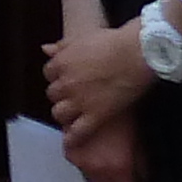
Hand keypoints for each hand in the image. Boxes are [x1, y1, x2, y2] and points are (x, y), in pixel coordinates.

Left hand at [41, 19, 154, 140]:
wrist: (136, 54)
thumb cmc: (113, 42)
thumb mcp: (83, 38)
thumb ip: (62, 46)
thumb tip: (45, 49)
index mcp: (61, 63)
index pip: (49, 73)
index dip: (59, 76)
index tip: (66, 78)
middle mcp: (66, 84)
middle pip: (53, 94)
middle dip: (61, 95)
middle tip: (73, 96)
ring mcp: (80, 101)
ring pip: (59, 113)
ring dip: (64, 114)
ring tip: (73, 114)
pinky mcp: (96, 115)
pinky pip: (78, 132)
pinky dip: (72, 138)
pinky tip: (71, 142)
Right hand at [64, 106, 148, 181]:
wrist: (98, 91)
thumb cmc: (126, 113)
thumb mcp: (140, 140)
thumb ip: (141, 166)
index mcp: (118, 168)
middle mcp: (97, 169)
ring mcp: (80, 160)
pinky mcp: (70, 149)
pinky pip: (81, 170)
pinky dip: (91, 174)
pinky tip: (97, 170)